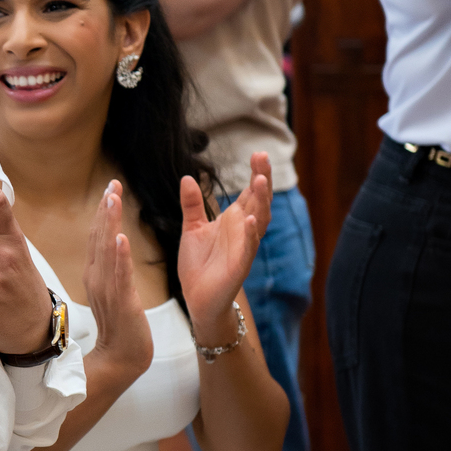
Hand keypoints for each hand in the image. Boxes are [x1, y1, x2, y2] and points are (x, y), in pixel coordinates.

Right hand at [83, 182, 152, 387]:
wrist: (121, 360)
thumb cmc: (120, 329)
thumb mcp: (112, 294)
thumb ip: (109, 272)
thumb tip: (110, 250)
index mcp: (96, 276)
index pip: (97, 238)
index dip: (103, 213)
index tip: (110, 188)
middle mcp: (98, 279)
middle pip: (99, 238)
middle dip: (106, 209)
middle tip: (112, 182)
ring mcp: (108, 291)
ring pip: (107, 251)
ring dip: (109, 224)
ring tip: (112, 199)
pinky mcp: (122, 303)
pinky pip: (120, 276)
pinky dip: (119, 257)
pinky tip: (120, 238)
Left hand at [178, 152, 271, 340]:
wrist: (197, 298)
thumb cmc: (199, 264)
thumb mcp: (192, 228)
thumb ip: (192, 204)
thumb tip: (188, 177)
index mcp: (233, 220)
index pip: (249, 193)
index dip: (255, 173)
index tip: (257, 153)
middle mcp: (243, 231)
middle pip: (258, 201)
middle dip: (262, 180)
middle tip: (262, 158)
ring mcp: (244, 248)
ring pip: (258, 221)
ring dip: (259, 202)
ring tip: (259, 181)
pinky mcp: (239, 266)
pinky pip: (247, 248)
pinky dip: (249, 234)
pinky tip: (250, 220)